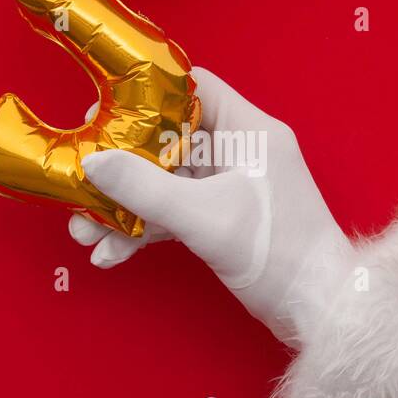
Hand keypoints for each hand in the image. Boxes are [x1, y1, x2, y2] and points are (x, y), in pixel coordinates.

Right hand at [71, 67, 352, 344]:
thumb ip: (144, 188)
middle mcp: (240, 151)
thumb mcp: (203, 217)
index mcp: (249, 130)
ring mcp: (230, 188)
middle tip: (79, 180)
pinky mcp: (223, 220)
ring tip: (83, 230)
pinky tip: (109, 254)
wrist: (319, 309)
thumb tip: (91, 163)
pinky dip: (143, 230)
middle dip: (120, 166)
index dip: (146, 95)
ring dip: (124, 206)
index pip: (193, 88)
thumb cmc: (278, 251)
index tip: (102, 112)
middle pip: (167, 140)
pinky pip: (173, 214)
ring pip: (164, 183)